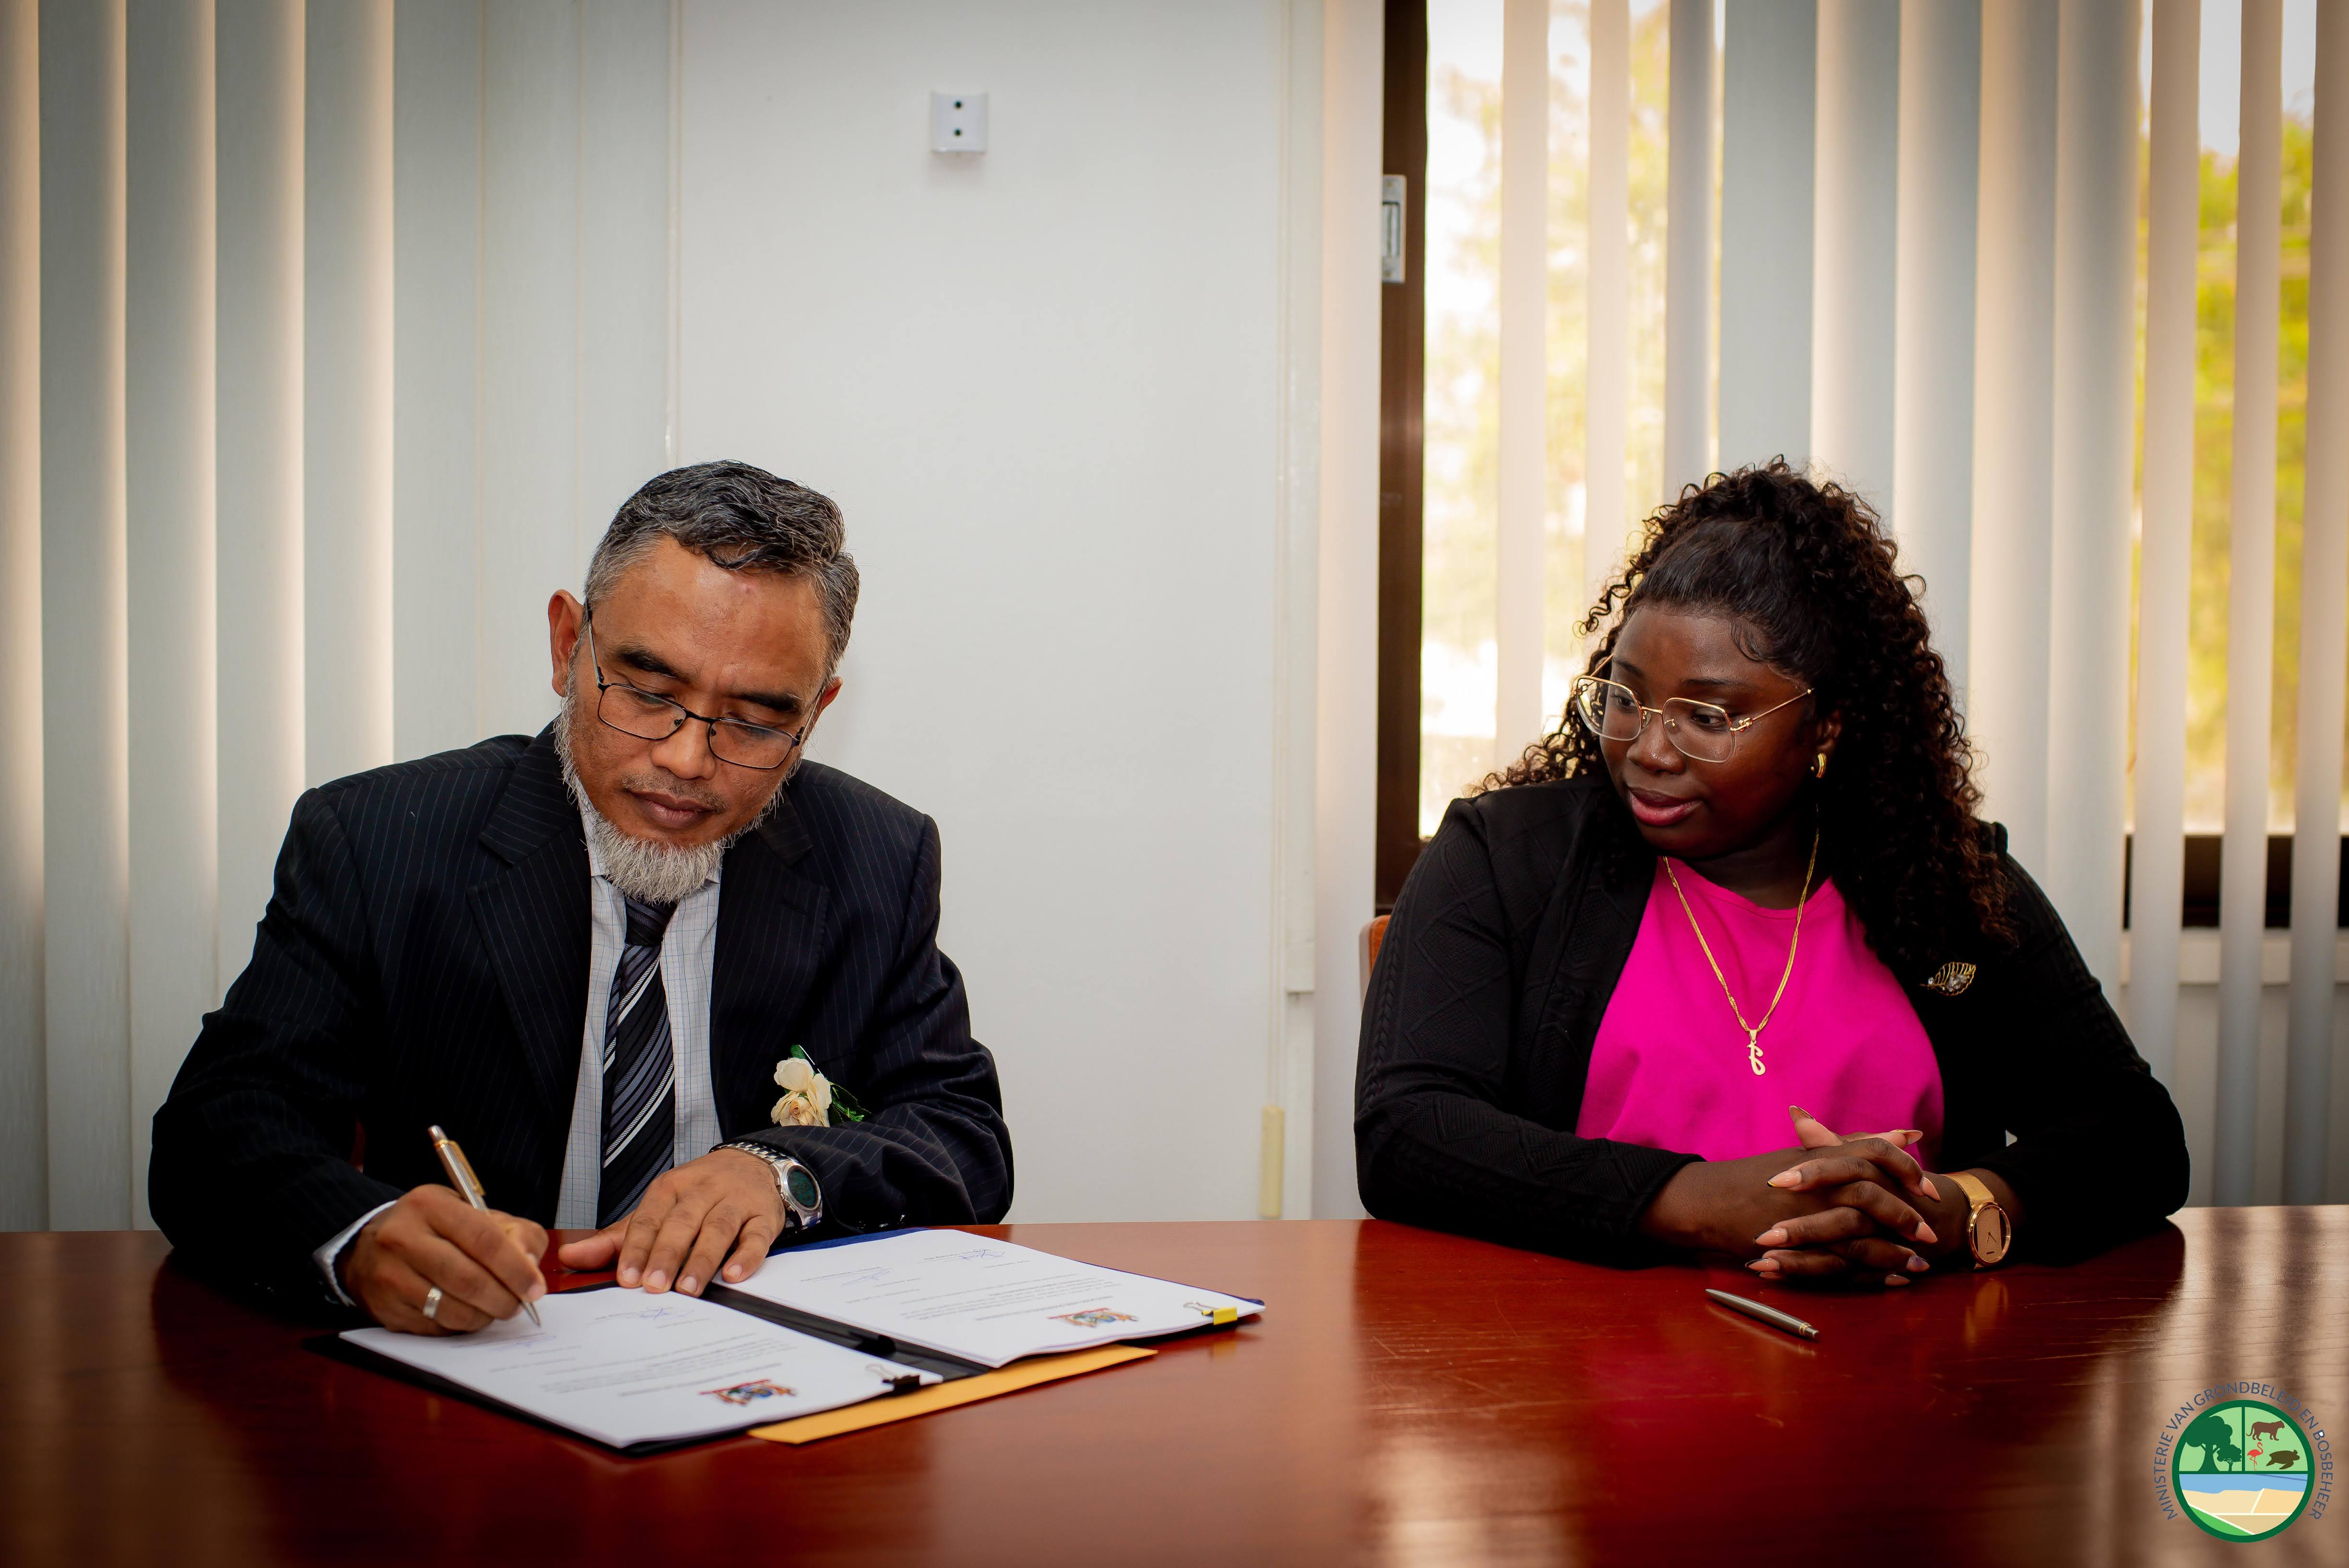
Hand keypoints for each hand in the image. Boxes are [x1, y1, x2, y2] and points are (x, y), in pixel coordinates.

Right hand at [343, 1185, 548, 1334]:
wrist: (367, 1245)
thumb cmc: (433, 1227)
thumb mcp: (472, 1212)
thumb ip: (512, 1232)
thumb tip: (530, 1268)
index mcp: (430, 1206)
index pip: (484, 1240)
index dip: (516, 1268)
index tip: (535, 1288)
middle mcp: (403, 1238)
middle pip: (468, 1280)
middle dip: (503, 1299)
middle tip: (518, 1305)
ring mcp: (388, 1275)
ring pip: (451, 1309)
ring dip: (483, 1316)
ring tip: (493, 1309)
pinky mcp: (383, 1308)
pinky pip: (434, 1327)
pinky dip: (459, 1326)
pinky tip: (464, 1313)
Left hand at [554, 1148, 785, 1296]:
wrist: (754, 1166)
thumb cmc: (698, 1196)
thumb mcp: (657, 1210)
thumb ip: (616, 1238)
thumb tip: (569, 1256)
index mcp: (671, 1187)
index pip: (650, 1218)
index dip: (637, 1248)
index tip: (626, 1278)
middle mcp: (703, 1190)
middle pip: (683, 1221)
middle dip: (667, 1254)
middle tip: (654, 1286)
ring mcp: (736, 1201)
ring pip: (718, 1227)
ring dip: (703, 1258)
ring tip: (689, 1288)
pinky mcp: (764, 1216)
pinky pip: (757, 1235)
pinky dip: (747, 1255)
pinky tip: (734, 1274)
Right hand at [1639, 1112, 1937, 1268]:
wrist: (1705, 1202)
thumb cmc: (1752, 1180)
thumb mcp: (1799, 1157)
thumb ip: (1845, 1146)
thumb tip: (1897, 1135)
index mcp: (1817, 1158)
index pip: (1873, 1155)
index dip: (1905, 1169)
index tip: (1927, 1187)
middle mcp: (1814, 1184)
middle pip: (1873, 1195)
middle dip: (1905, 1215)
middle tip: (1929, 1233)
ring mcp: (1804, 1215)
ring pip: (1861, 1232)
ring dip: (1894, 1250)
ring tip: (1920, 1263)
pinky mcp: (1795, 1246)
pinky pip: (1841, 1262)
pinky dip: (1872, 1272)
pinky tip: (1895, 1279)